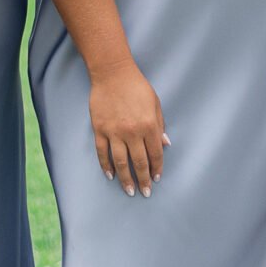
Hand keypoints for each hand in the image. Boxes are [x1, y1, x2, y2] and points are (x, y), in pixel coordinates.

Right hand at [90, 58, 167, 196]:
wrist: (112, 73)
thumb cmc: (137, 87)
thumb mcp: (155, 104)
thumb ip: (160, 126)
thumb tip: (165, 145)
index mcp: (149, 125)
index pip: (155, 153)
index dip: (157, 168)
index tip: (156, 178)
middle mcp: (132, 131)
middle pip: (139, 162)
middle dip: (143, 180)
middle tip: (145, 193)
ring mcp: (114, 132)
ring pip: (120, 162)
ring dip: (126, 179)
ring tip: (129, 191)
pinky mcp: (99, 129)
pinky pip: (102, 153)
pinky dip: (106, 166)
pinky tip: (111, 176)